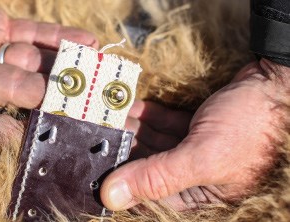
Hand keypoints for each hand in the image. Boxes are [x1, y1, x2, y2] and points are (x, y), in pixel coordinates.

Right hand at [0, 1, 96, 150]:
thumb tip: (3, 140)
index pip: (0, 118)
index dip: (30, 125)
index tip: (57, 131)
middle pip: (26, 89)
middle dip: (58, 94)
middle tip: (90, 99)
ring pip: (36, 61)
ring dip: (67, 66)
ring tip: (99, 72)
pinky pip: (33, 33)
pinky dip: (58, 38)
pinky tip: (86, 43)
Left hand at [101, 59, 286, 210]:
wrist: (275, 85)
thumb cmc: (250, 126)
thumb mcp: (201, 156)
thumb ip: (156, 177)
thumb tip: (112, 197)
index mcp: (199, 195)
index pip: (147, 196)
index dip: (120, 182)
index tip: (96, 164)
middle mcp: (195, 177)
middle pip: (147, 168)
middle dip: (124, 150)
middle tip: (100, 132)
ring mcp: (195, 151)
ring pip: (154, 145)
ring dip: (133, 130)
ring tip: (111, 116)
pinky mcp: (196, 130)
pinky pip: (166, 127)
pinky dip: (150, 118)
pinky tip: (134, 107)